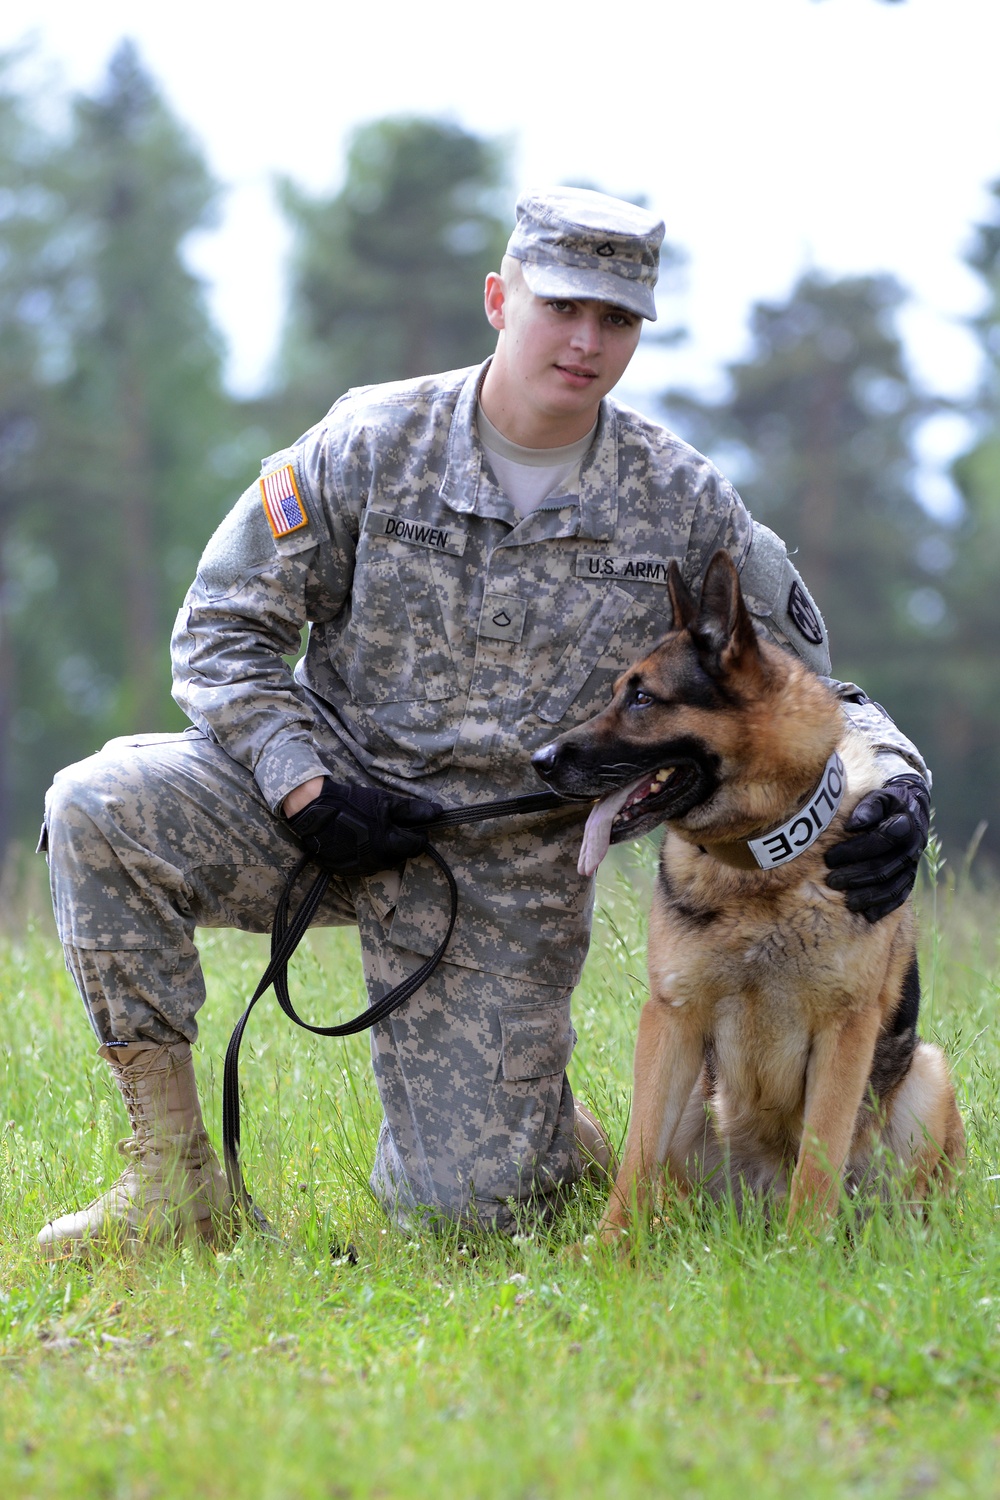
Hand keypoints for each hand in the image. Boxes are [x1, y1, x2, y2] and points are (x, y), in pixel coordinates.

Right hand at [285, 777, 441, 877]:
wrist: (314, 810)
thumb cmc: (352, 803)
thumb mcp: (385, 802)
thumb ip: (412, 810)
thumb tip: (438, 812)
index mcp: (389, 845)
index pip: (415, 846)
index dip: (419, 835)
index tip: (417, 826)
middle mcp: (376, 862)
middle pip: (400, 856)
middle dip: (402, 843)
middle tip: (396, 827)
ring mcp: (359, 868)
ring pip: (383, 862)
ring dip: (386, 850)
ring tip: (378, 833)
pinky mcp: (344, 870)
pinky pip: (365, 865)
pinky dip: (368, 855)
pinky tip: (362, 841)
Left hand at [824, 775, 929, 922]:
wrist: (911, 809)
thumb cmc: (887, 803)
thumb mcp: (878, 797)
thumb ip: (867, 807)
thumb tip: (853, 825)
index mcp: (904, 826)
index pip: (877, 841)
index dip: (852, 851)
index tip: (828, 858)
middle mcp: (912, 848)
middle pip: (883, 868)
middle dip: (854, 876)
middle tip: (831, 882)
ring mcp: (912, 865)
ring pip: (891, 887)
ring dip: (868, 896)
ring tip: (846, 902)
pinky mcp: (911, 878)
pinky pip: (900, 897)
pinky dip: (884, 907)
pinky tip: (868, 915)